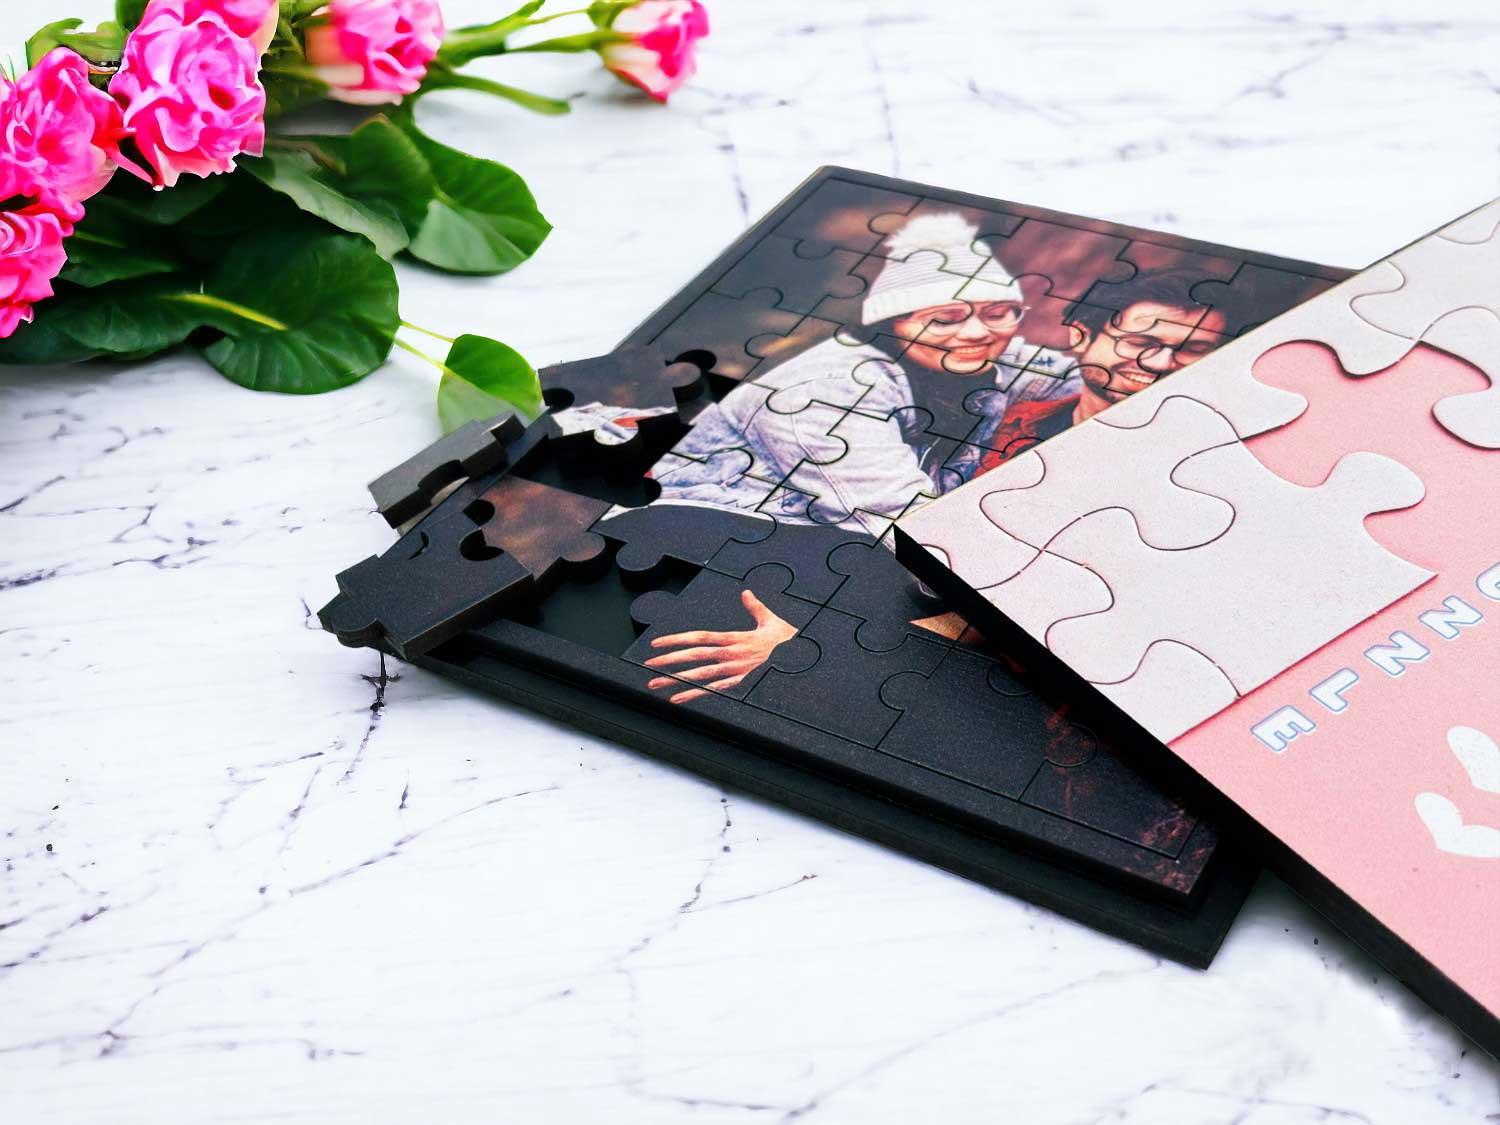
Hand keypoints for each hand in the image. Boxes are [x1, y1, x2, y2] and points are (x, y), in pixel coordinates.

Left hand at [643, 589, 798, 703]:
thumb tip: (746, 593)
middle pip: (694, 656)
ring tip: (655, 683)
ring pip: (699, 674)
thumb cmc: (787, 640)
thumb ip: (755, 607)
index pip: (699, 637)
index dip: (676, 639)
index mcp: (735, 637)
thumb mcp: (770, 619)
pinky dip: (694, 695)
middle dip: (669, 660)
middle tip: (648, 664)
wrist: (803, 657)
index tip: (657, 643)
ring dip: (675, 679)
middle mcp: (731, 654)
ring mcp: (734, 670)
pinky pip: (714, 691)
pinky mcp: (741, 683)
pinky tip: (677, 699)